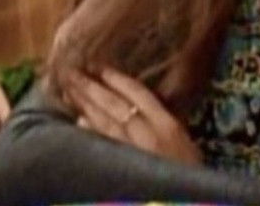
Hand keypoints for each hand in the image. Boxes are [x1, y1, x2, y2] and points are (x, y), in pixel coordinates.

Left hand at [62, 66, 202, 165]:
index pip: (138, 93)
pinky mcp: (121, 168)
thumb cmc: (190, 174)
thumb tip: (134, 107)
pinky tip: (79, 121)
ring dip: (85, 105)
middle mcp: (149, 135)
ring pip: (104, 122)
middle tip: (71, 73)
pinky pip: (102, 145)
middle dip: (92, 87)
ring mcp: (133, 152)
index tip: (99, 67)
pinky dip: (90, 131)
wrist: (188, 202)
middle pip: (115, 104)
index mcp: (168, 126)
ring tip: (69, 92)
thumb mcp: (185, 144)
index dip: (117, 79)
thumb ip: (162, 124)